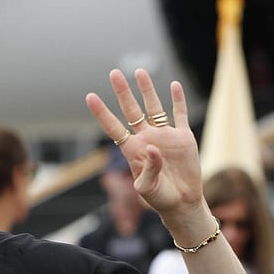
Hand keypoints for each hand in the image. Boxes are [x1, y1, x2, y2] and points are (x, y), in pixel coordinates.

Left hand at [86, 68, 204, 222]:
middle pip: (131, 110)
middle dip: (123, 92)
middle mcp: (146, 138)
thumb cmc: (159, 198)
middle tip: (114, 73)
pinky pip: (179, 114)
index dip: (101, 112)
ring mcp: (164, 135)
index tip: (90, 96)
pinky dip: (177, 100)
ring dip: (147, 89)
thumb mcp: (148, 188)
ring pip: (154, 107)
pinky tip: (174, 85)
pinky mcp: (183, 137)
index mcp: (132, 149)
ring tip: (139, 71)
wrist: (182, 202)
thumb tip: (153, 147)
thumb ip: (149, 169)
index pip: (113, 126)